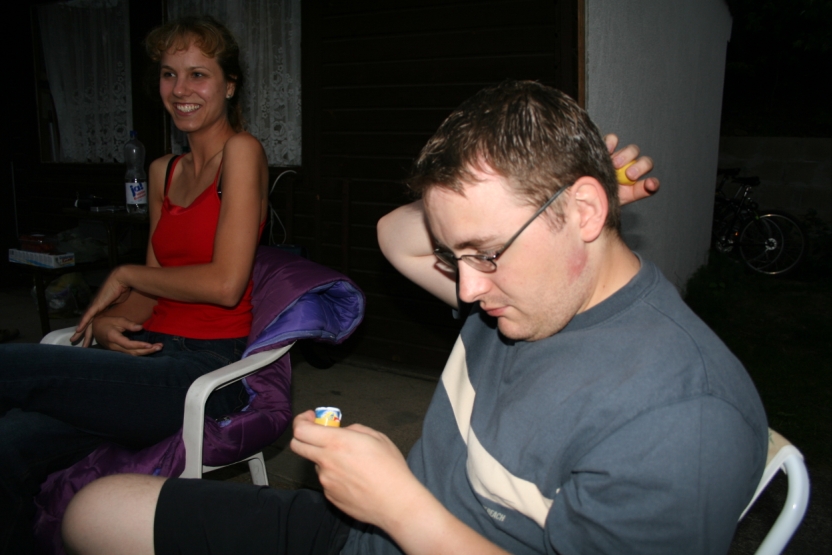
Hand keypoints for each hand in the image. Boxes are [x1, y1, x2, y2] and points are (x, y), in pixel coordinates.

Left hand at [71, 267, 133, 343]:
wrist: (121, 280)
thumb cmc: (122, 289)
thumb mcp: (119, 303)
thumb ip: (116, 309)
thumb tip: (120, 315)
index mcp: (101, 308)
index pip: (94, 321)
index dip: (90, 330)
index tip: (88, 337)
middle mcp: (96, 308)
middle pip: (87, 324)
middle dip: (82, 333)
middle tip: (75, 341)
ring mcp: (95, 306)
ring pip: (85, 321)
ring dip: (80, 331)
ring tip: (74, 339)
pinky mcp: (97, 304)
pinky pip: (88, 316)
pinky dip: (83, 323)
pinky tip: (79, 329)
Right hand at [85, 315, 161, 354]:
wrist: (95, 328)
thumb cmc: (107, 322)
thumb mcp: (117, 320)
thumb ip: (129, 324)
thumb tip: (141, 327)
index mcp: (113, 337)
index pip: (128, 344)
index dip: (139, 345)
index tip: (150, 345)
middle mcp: (114, 347)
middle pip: (132, 352)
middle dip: (147, 351)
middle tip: (160, 347)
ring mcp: (116, 351)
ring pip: (132, 354)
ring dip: (146, 352)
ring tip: (158, 348)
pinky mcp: (118, 351)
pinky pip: (130, 354)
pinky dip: (141, 352)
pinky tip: (150, 350)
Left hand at [290, 411, 423, 528]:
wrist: (396, 502)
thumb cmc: (390, 468)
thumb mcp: (376, 437)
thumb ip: (353, 430)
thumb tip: (342, 432)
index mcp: (336, 442)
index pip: (301, 429)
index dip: (301, 421)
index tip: (311, 418)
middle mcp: (326, 461)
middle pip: (297, 446)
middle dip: (302, 436)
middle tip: (318, 435)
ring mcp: (326, 481)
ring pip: (317, 464)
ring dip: (326, 458)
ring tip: (352, 464)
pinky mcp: (330, 496)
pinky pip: (327, 481)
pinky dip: (335, 476)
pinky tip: (355, 479)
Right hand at [604, 134, 659, 204]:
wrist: (578, 193)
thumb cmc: (597, 198)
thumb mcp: (616, 201)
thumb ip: (636, 192)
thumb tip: (651, 185)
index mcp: (633, 185)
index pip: (650, 183)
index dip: (651, 182)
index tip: (648, 184)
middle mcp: (628, 170)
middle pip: (644, 162)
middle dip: (639, 167)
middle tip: (629, 175)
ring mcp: (617, 158)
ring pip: (632, 150)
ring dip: (626, 156)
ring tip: (615, 165)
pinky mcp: (604, 149)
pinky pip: (612, 140)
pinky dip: (612, 143)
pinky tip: (608, 151)